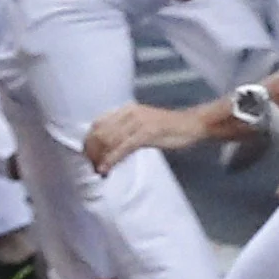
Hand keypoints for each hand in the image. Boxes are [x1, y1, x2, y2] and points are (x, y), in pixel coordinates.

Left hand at [85, 100, 234, 172]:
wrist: (192, 124)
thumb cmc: (168, 127)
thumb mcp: (141, 124)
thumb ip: (124, 130)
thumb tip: (106, 144)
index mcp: (126, 109)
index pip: (98, 123)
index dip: (89, 140)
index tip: (86, 155)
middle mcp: (129, 112)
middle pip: (100, 132)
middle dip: (92, 151)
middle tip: (90, 166)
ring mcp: (138, 122)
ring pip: (109, 140)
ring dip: (99, 157)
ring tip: (96, 170)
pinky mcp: (147, 133)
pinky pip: (123, 148)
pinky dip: (111, 160)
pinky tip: (106, 169)